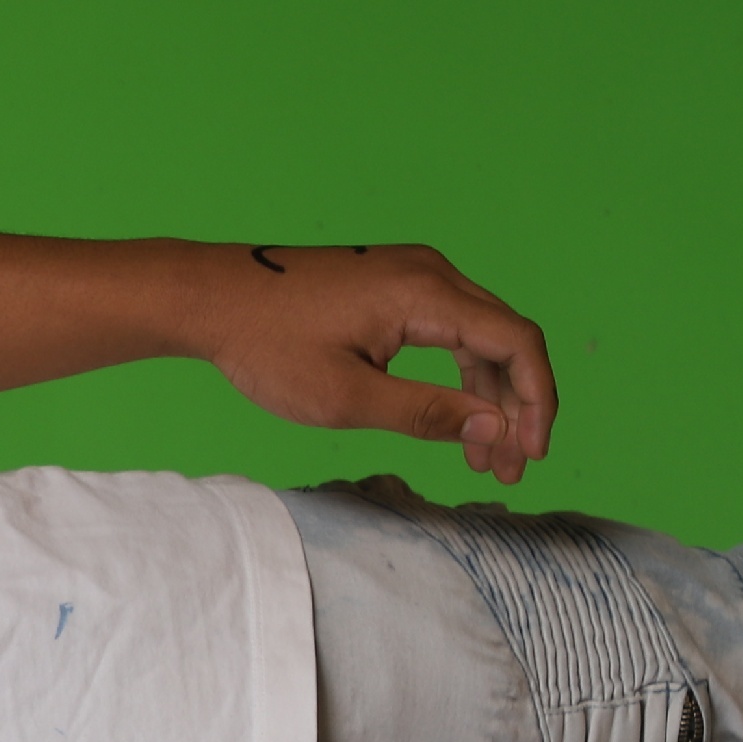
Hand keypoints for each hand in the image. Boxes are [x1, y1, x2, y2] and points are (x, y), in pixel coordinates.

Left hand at [198, 244, 558, 487]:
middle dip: (515, 407)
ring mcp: (410, 272)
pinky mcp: (390, 283)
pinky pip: (446, 328)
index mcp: (424, 292)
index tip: (529, 454)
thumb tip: (493, 429)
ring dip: (487, 395)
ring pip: (477, 336)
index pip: (515, 342)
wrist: (207, 298)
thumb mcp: (345, 397)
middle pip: (504, 339)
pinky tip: (453, 419)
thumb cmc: (265, 345)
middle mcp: (428, 271)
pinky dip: (457, 374)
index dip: (535, 401)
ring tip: (482, 458)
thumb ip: (424, 413)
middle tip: (507, 469)